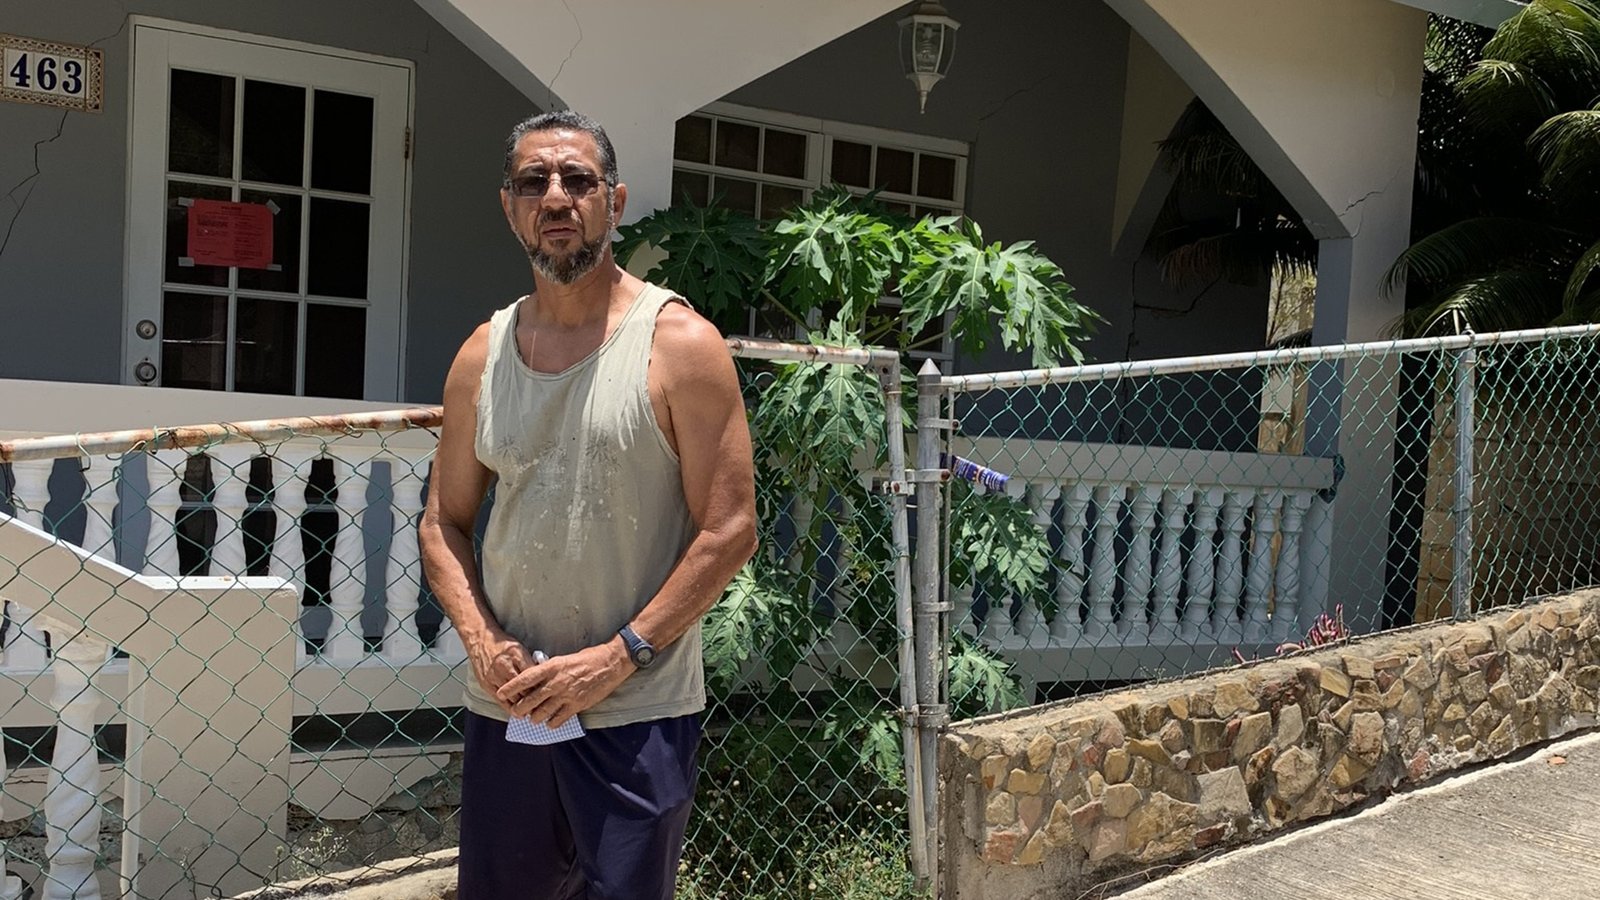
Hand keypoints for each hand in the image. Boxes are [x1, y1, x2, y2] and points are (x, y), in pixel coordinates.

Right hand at [465, 629, 535, 715]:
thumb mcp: (520, 648)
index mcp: (516, 655)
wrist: (480, 640)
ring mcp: (494, 676)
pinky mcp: (486, 684)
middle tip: (541, 705)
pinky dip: (509, 707)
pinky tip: (516, 711)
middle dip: (533, 698)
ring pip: (512, 697)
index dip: (541, 687)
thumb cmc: (502, 645)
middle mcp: (505, 666)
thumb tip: (542, 676)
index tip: (547, 693)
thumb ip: (529, 663)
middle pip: (523, 689)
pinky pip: (500, 700)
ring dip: (522, 705)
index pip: (533, 676)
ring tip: (531, 710)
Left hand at [495, 638, 634, 727]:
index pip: (524, 679)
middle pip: (529, 700)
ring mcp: (566, 695)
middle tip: (516, 712)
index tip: (500, 693)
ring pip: (541, 713)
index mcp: (551, 667)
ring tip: (534, 718)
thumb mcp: (562, 659)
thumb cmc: (586, 659)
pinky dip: (551, 723)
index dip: (510, 688)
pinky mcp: (577, 705)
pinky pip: (558, 720)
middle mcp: (556, 682)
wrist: (609, 664)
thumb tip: (533, 681)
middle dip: (519, 709)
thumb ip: (548, 671)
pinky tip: (550, 722)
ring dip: (535, 718)